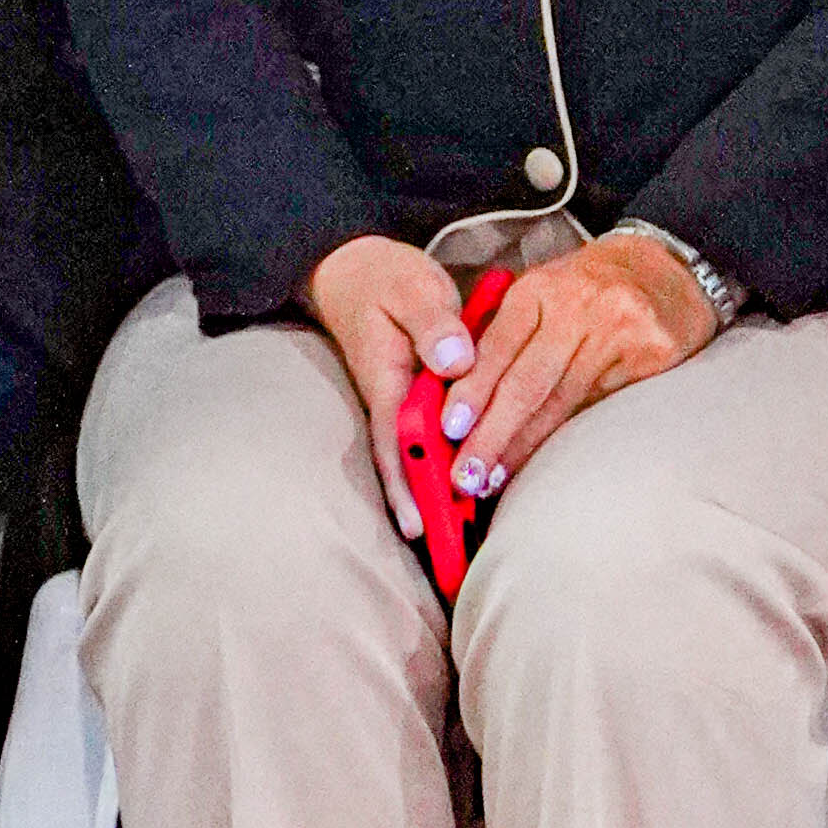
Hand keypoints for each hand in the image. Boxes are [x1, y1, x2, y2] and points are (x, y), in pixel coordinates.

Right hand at [309, 233, 484, 543]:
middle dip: (426, 508)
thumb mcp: (411, 289)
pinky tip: (472, 497)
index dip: (409, 482)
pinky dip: (448, 468)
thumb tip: (456, 360)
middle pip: (407, 464)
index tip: (420, 523)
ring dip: (439, 497)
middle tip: (448, 557)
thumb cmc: (385, 279)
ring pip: (420, 458)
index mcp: (386, 377)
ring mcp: (401, 403)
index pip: (396, 440)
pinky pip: (432, 441)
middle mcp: (390, 400)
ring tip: (462, 543)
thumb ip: (434, 322)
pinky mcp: (416, 400)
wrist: (356, 270)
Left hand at [425, 229, 721, 497]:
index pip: (497, 347)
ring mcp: (620, 333)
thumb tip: (453, 393)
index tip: (448, 430)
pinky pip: (600, 407)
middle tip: (464, 476)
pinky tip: (545, 460)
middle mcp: (580, 308)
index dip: (472, 392)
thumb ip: (503, 332)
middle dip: (492, 433)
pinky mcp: (652, 356)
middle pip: (528, 383)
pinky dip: (567, 438)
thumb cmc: (591, 286)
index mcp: (542, 288)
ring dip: (525, 446)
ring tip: (494, 479)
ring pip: (563, 403)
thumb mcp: (543, 290)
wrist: (670, 266)